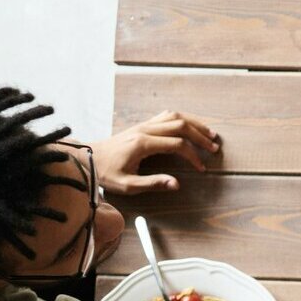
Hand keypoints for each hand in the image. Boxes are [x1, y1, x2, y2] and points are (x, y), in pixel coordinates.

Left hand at [88, 112, 220, 193]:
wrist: (86, 158)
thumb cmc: (106, 172)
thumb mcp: (127, 184)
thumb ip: (153, 183)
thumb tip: (176, 184)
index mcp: (143, 144)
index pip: (177, 145)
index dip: (193, 156)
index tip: (201, 168)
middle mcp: (145, 130)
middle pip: (180, 126)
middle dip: (200, 136)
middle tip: (214, 147)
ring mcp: (143, 125)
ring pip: (175, 116)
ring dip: (195, 124)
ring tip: (209, 133)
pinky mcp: (142, 125)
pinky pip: (166, 116)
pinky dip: (183, 119)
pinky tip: (190, 127)